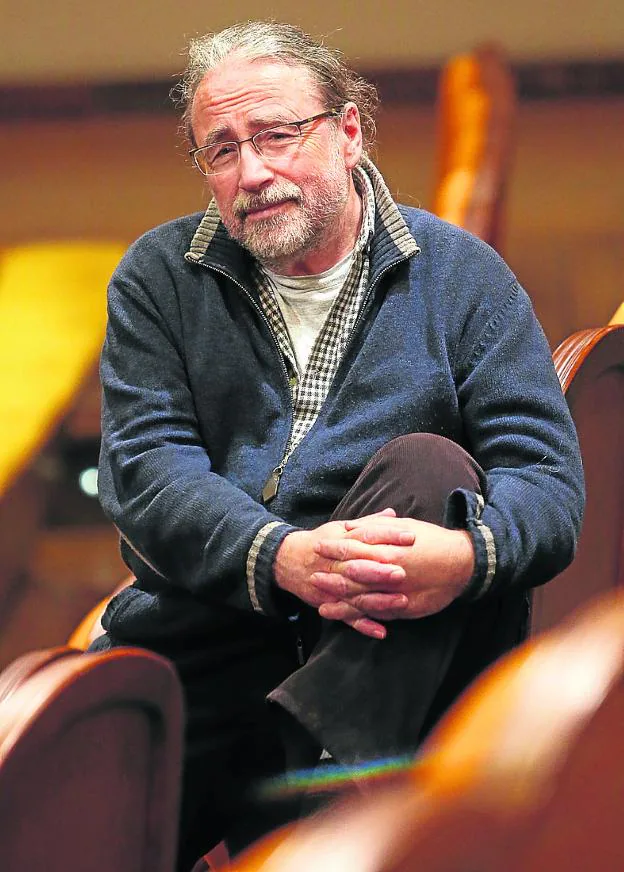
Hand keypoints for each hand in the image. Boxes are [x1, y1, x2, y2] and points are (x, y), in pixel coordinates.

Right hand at [274, 509, 411, 638]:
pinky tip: (381, 632)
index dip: (388, 536)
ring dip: (378, 600)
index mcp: (343, 542)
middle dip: (380, 570)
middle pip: (360, 567)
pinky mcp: (330, 604)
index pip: (367, 536)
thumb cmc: (320, 542)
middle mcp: (337, 564)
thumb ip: (368, 523)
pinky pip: (347, 617)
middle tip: (403, 572)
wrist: (288, 561)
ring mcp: (333, 586)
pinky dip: (363, 625)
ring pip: (356, 595)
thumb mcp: (341, 528)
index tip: (410, 536)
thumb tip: (393, 514)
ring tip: (401, 601)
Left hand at [310, 516, 474, 625]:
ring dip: (341, 603)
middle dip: (330, 578)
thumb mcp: (402, 526)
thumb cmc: (431, 540)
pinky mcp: (405, 607)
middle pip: (352, 577)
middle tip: (311, 577)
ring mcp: (396, 592)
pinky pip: (379, 614)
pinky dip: (363, 618)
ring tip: (321, 606)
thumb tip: (349, 527)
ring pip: (362, 600)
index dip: (333, 548)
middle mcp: (387, 572)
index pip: (351, 548)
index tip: (317, 547)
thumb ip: (375, 526)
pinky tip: (350, 620)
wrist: (461, 563)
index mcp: (386, 549)